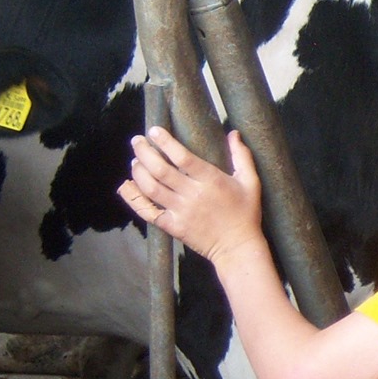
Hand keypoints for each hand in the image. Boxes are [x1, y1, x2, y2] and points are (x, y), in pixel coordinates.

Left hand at [120, 127, 264, 263]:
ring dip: (138, 172)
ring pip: (151, 188)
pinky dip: (133, 198)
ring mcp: (180, 211)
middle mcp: (192, 194)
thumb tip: (233, 133)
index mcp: (211, 180)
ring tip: (134, 161)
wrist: (238, 248)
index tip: (154, 131)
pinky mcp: (173, 226)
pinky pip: (147, 211)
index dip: (165, 142)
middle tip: (137, 141)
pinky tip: (126, 187)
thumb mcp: (251, 182)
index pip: (182, 157)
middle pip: (160, 169)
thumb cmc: (246, 213)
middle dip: (144, 152)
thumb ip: (242, 157)